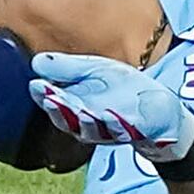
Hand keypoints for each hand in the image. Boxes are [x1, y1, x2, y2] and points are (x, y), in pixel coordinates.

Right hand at [28, 52, 193, 162]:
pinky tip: (112, 113)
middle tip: (51, 97)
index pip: (54, 104)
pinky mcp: (136, 132)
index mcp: (75, 109)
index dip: (44, 96)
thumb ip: (67, 68)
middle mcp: (89, 125)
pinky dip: (117, 124)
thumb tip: (36, 62)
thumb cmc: (120, 90)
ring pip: (94, 130)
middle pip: (69, 121)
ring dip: (85, 120)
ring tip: (80, 108)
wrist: (157, 110)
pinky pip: (125, 131)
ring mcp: (112, 131)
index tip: (37, 84)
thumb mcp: (94, 71)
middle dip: (60, 110)